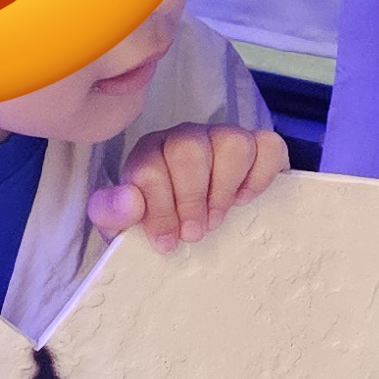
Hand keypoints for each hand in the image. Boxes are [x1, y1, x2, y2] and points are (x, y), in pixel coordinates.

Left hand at [88, 122, 286, 249]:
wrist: (190, 224)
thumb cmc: (160, 222)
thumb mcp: (124, 226)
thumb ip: (111, 212)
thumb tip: (129, 202)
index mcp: (149, 152)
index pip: (149, 167)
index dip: (159, 208)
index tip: (166, 241)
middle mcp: (185, 137)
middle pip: (189, 149)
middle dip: (191, 199)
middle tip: (194, 233)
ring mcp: (222, 138)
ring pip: (232, 141)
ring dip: (225, 188)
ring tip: (217, 217)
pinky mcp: (257, 146)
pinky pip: (268, 145)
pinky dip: (260, 176)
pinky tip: (244, 199)